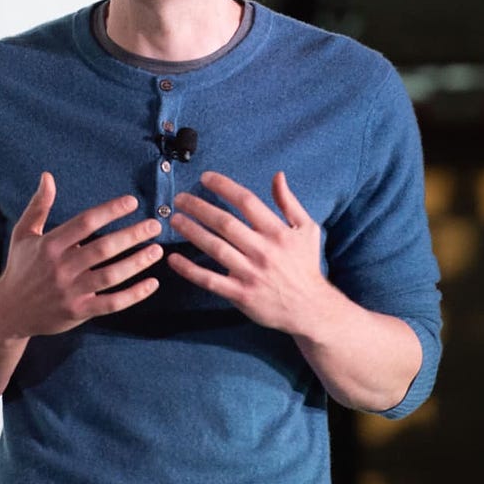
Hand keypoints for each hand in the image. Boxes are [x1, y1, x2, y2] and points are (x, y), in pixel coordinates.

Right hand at [0, 172, 162, 339]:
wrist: (9, 311)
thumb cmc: (20, 267)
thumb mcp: (23, 234)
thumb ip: (39, 206)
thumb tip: (47, 176)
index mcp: (49, 245)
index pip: (85, 222)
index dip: (110, 210)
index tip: (132, 202)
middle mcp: (60, 268)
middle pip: (103, 248)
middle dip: (131, 235)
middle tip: (154, 225)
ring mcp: (70, 291)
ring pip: (110, 276)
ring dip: (137, 262)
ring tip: (157, 250)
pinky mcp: (78, 312)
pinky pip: (111, 303)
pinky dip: (134, 295)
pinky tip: (152, 283)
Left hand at [167, 170, 333, 335]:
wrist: (310, 308)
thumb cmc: (306, 265)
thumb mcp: (306, 229)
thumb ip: (289, 202)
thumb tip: (277, 176)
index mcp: (278, 232)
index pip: (246, 202)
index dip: (224, 187)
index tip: (205, 178)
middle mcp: (263, 251)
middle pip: (225, 223)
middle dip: (199, 207)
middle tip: (180, 199)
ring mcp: (251, 273)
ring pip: (215, 248)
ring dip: (192, 232)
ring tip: (175, 220)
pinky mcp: (241, 295)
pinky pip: (210, 280)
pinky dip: (190, 270)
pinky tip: (174, 259)